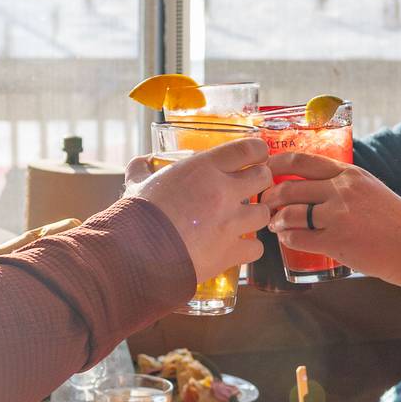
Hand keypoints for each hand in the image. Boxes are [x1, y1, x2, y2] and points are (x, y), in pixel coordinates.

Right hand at [131, 137, 272, 282]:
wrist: (136, 252)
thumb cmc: (137, 215)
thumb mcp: (137, 184)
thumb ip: (141, 170)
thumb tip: (140, 162)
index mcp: (204, 168)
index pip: (249, 149)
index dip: (257, 152)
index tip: (256, 157)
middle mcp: (223, 191)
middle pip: (263, 177)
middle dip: (259, 182)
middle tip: (248, 188)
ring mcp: (230, 223)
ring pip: (264, 213)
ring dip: (254, 216)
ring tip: (241, 220)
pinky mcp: (230, 252)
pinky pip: (257, 248)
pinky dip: (249, 249)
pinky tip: (237, 248)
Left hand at [264, 151, 400, 294]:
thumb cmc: (395, 220)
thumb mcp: (370, 188)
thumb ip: (342, 184)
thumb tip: (311, 186)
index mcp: (349, 173)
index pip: (302, 161)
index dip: (276, 164)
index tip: (264, 169)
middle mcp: (341, 190)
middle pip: (289, 187)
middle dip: (269, 195)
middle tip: (264, 203)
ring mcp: (338, 216)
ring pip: (290, 213)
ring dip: (275, 219)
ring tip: (274, 224)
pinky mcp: (336, 242)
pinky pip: (297, 239)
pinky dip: (287, 239)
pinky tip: (287, 240)